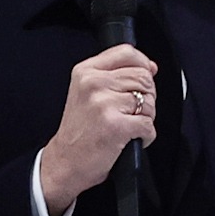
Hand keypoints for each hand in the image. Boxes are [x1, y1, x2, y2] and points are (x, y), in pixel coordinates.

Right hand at [38, 45, 159, 215]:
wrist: (64, 162)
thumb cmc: (78, 130)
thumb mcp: (86, 92)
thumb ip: (114, 75)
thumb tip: (150, 67)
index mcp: (86, 71)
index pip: (127, 52)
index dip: (143, 64)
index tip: (145, 75)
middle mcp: (93, 84)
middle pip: (143, 77)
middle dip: (147, 96)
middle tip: (132, 110)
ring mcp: (104, 104)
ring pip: (149, 101)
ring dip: (146, 117)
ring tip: (129, 125)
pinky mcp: (116, 126)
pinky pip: (148, 124)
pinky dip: (146, 135)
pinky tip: (131, 138)